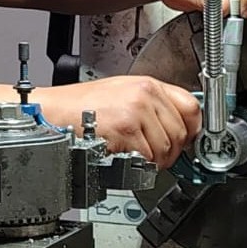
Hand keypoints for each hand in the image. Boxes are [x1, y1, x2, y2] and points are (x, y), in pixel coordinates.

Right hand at [38, 75, 200, 168]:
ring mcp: (136, 111)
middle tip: (150, 150)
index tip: (190, 138)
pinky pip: (148, 159)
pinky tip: (122, 153)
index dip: (193, 127)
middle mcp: (144, 94)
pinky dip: (138, 164)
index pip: (191, 106)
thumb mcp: (121, 92)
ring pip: (167, 150)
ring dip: (153, 160)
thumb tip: (177, 124)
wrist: (54, 112)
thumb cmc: (79, 105)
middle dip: (170, 149)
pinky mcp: (126, 130)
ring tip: (132, 151)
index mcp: (145, 83)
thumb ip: (151, 104)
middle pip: (181, 133)